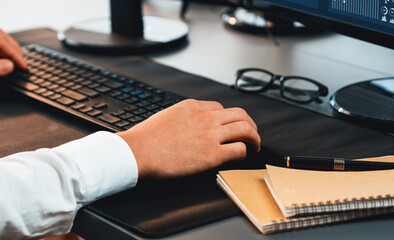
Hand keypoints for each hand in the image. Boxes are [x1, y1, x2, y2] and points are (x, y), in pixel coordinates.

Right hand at [117, 99, 260, 178]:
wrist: (138, 151)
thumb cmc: (145, 138)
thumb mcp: (165, 116)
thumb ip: (181, 118)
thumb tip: (186, 126)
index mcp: (192, 106)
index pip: (219, 108)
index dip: (227, 118)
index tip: (228, 127)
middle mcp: (205, 117)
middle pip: (239, 114)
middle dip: (249, 124)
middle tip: (251, 134)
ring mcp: (210, 135)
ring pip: (245, 129)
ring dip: (254, 137)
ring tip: (255, 145)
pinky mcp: (212, 154)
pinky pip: (239, 149)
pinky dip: (244, 152)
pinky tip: (241, 156)